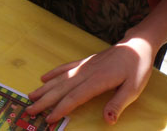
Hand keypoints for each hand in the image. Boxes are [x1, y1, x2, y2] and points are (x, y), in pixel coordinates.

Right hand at [26, 37, 155, 124]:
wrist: (136, 45)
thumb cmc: (137, 68)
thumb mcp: (133, 89)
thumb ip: (118, 104)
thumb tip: (107, 121)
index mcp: (97, 80)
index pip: (74, 98)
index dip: (60, 109)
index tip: (48, 119)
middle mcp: (86, 72)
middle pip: (61, 89)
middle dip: (44, 101)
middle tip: (29, 110)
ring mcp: (84, 66)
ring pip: (60, 78)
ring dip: (44, 88)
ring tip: (30, 96)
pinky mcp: (84, 61)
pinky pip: (65, 67)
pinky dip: (53, 73)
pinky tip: (43, 78)